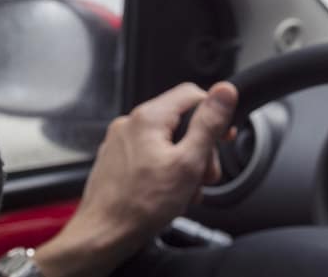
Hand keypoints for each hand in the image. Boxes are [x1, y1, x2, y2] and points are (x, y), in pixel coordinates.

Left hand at [33, 82, 237, 276]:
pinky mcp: (117, 161)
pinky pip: (150, 156)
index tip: (223, 136)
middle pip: (180, 121)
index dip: (214, 113)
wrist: (103, 236)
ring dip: (184, 163)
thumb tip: (224, 91)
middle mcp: (130, 124)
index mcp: (149, 118)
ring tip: (186, 189)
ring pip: (166, 141)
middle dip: (199, 148)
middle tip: (204, 175)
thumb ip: (209, 124)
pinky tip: (169, 193)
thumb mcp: (189, 163)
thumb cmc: (140, 205)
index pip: (192, 94)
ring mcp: (120, 143)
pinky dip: (165, 171)